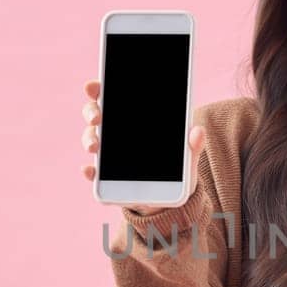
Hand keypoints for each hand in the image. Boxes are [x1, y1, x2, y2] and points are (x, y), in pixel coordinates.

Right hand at [81, 78, 206, 213]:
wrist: (169, 199)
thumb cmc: (176, 171)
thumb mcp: (187, 156)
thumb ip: (193, 144)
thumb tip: (198, 131)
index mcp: (133, 120)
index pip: (112, 96)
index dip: (99, 88)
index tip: (93, 86)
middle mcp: (116, 133)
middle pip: (96, 114)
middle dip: (91, 112)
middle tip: (97, 117)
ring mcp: (108, 155)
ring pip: (92, 139)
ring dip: (89, 140)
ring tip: (94, 146)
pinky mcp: (106, 179)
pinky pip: (94, 174)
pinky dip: (90, 172)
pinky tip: (89, 171)